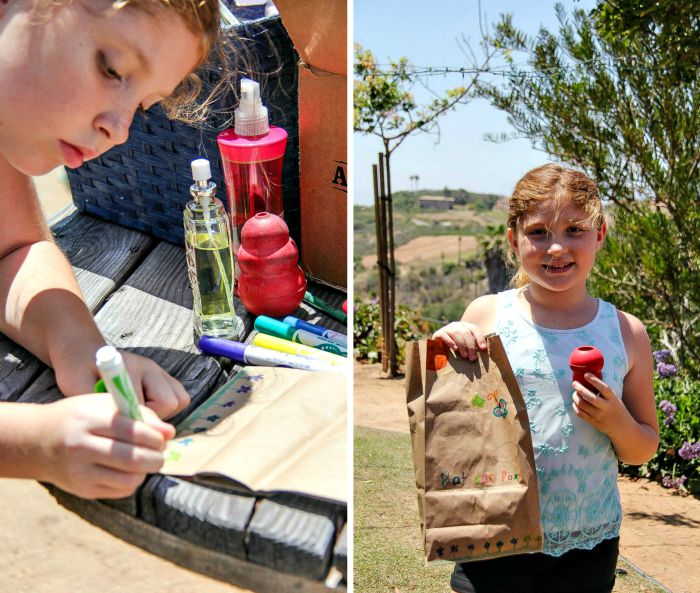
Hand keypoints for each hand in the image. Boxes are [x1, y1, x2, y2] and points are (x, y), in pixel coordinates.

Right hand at [35, 394, 174, 498]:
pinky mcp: (82, 490)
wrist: (38, 441)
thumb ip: (139, 414)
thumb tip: (170, 433)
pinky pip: (120, 490)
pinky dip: (133, 480)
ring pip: (129, 479)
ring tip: (146, 460)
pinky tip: (129, 469)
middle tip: (161, 451)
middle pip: (131, 459)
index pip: (130, 430)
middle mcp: (80, 446)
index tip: (166, 437)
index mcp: (87, 419)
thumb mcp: (104, 404)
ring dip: (146, 471)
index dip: (154, 436)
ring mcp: (79, 472)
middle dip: (156, 457)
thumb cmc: (80, 417)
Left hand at [55, 350, 189, 419]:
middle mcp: (149, 367)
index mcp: (128, 368)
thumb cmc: (78, 371)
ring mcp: (159, 370)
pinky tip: (148, 409)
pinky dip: (168, 408)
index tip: (122, 432)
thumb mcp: (78, 388)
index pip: (142, 404)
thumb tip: (119, 430)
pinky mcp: (165, 375)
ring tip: (139, 415)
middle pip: (169, 402)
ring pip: (179, 400)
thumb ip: (99, 406)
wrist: (84, 351)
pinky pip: (180, 396)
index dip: (133, 423)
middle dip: (152, 418)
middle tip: (130, 421)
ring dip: (163, 413)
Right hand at [432, 322, 486, 360]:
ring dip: (462, 345)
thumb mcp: (465, 346)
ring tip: (465, 356)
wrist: (438, 347)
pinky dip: (450, 342)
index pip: (475, 329)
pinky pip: (444, 335)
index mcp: (466, 326)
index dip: (480, 338)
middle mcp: (457, 325)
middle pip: (466, 332)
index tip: (483, 348)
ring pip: (456, 333)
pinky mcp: (438, 333)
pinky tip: (455, 349)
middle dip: (471, 346)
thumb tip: (484, 353)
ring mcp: (447, 328)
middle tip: (473, 358)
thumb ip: (473, 347)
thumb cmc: (455, 348)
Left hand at [571, 373, 627, 434]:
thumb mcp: (614, 398)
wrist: (622, 427)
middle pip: (590, 397)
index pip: (604, 388)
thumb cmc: (616, 408)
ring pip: (582, 405)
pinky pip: (580, 413)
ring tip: (575, 393)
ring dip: (575, 397)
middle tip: (574, 383)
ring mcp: (598, 416)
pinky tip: (576, 402)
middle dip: (579, 389)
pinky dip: (575, 406)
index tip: (586, 374)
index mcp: (612, 399)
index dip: (594, 380)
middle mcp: (605, 408)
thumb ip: (604, 391)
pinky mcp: (593, 422)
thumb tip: (589, 377)